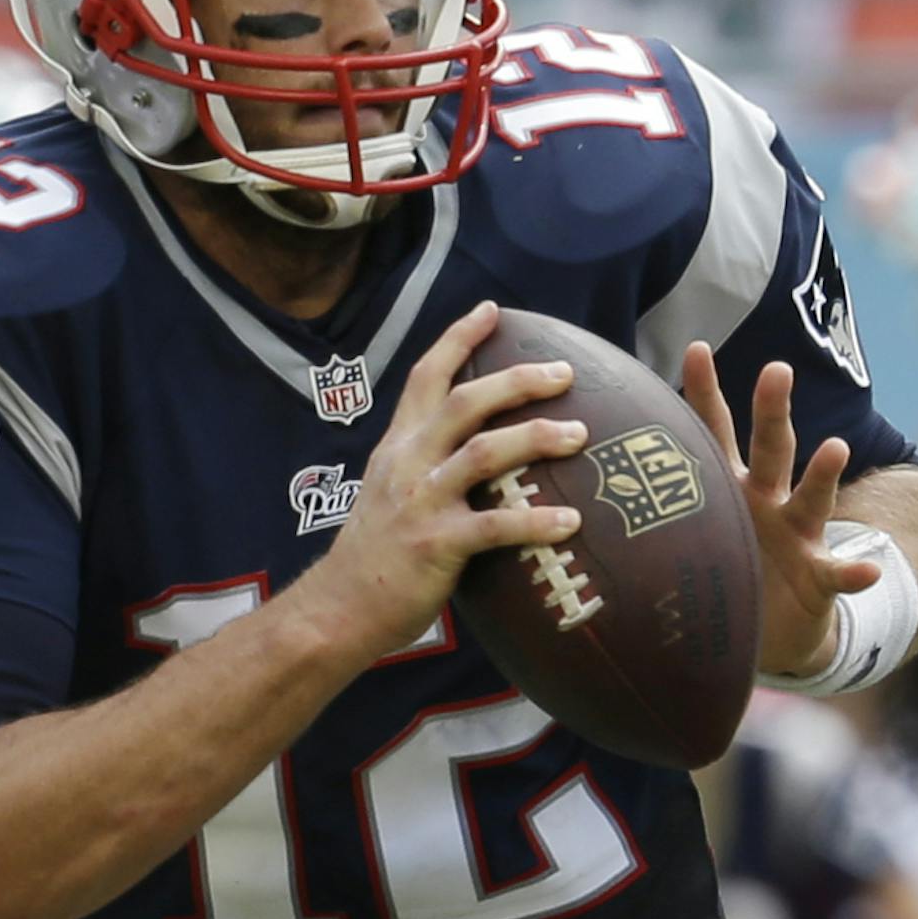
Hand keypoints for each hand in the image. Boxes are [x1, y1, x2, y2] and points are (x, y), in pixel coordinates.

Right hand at [310, 302, 585, 660]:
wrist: (337, 608)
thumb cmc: (375, 555)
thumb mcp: (389, 491)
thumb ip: (426, 464)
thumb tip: (480, 449)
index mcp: (398, 447)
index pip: (425, 376)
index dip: (458, 338)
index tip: (492, 310)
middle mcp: (408, 464)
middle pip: (465, 403)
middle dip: (516, 380)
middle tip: (562, 371)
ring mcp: (420, 502)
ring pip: (483, 453)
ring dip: (535, 437)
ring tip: (580, 434)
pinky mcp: (435, 545)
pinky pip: (496, 527)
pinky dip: (536, 521)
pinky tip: (571, 522)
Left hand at [680, 341, 877, 678]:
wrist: (766, 631)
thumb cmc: (720, 570)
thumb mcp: (688, 533)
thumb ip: (649, 506)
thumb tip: (577, 478)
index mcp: (730, 487)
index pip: (715, 430)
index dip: (705, 391)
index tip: (697, 348)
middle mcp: (767, 501)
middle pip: (771, 448)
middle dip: (772, 410)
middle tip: (775, 370)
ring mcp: (796, 537)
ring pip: (811, 500)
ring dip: (823, 475)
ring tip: (835, 448)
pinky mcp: (818, 579)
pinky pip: (836, 574)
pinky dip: (852, 572)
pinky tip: (865, 569)